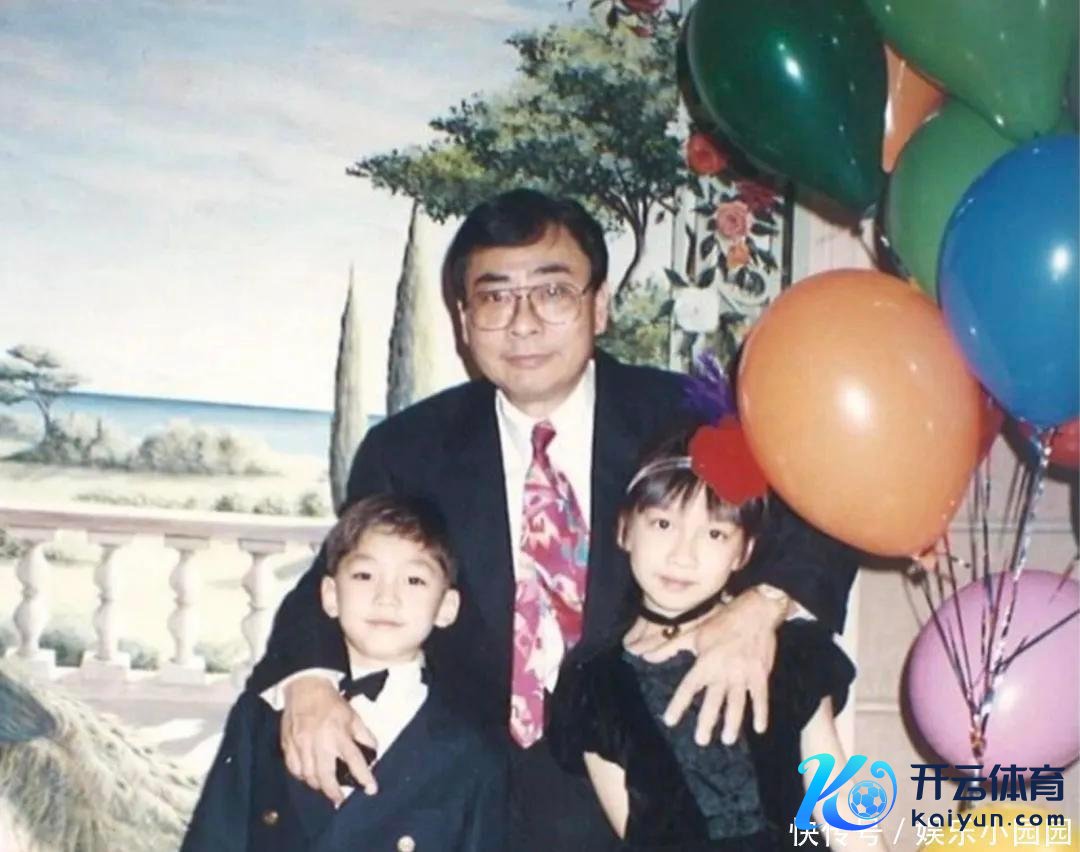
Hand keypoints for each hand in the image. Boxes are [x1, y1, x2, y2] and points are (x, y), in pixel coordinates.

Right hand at [281, 675, 377, 805]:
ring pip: (308, 776)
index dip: (364, 778)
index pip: (354, 761)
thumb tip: (373, 754)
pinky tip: (309, 775)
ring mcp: (300, 745)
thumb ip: (364, 736)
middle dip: (334, 792)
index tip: (371, 790)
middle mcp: (319, 742)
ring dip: (318, 785)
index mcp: (338, 733)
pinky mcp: (287, 745)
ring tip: (326, 786)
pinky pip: (293, 769)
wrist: (305, 687)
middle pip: (325, 777)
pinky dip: (302, 776)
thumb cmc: (331, 703)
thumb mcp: (353, 716)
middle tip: (340, 798)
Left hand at [647, 588, 784, 745]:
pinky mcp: (760, 675)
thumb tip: (643, 654)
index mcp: (705, 662)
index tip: (670, 720)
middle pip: (713, 701)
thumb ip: (668, 647)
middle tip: (701, 740)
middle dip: (707, 721)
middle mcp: (723, 671)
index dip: (678, 704)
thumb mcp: (693, 633)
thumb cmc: (722, 622)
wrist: (755, 612)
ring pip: (736, 703)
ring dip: (733, 722)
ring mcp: (743, 674)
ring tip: (728, 739)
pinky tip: (759, 728)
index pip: (688, 687)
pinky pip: (760, 698)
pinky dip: (761, 713)